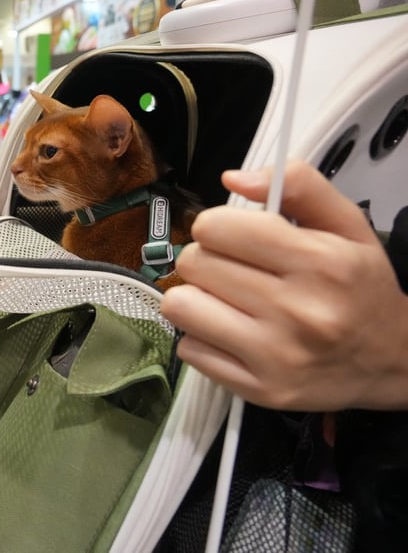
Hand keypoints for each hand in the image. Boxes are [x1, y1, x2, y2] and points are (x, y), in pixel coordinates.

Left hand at [160, 161, 407, 410]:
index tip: (233, 236)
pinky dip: (202, 337)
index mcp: (319, 261)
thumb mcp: (346, 224)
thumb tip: (234, 178)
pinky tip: (233, 333)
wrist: (393, 361)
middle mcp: (298, 311)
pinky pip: (188, 349)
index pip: (216, 227)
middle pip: (193, 263)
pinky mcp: (258, 389)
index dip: (216, 226)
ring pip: (181, 306)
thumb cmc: (360, 287)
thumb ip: (298, 184)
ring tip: (226, 300)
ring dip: (195, 298)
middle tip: (233, 270)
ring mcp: (276, 356)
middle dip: (205, 259)